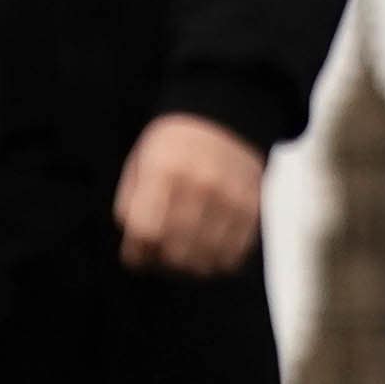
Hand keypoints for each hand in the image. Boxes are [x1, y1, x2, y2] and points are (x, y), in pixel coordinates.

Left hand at [111, 113, 267, 277]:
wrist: (224, 117)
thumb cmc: (174, 145)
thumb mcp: (139, 164)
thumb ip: (131, 207)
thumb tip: (137, 250)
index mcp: (164, 170)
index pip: (145, 232)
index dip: (136, 252)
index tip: (137, 252)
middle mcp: (200, 185)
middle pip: (176, 252)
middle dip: (163, 261)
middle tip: (162, 253)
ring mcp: (231, 198)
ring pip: (206, 261)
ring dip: (191, 266)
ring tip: (185, 252)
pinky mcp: (253, 208)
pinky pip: (234, 256)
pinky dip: (219, 261)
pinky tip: (209, 248)